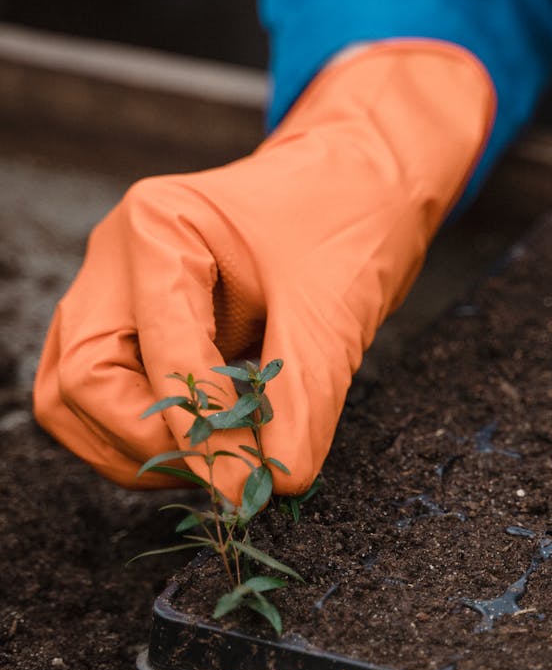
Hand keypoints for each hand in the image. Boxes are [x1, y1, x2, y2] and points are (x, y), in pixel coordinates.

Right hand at [33, 41, 493, 500]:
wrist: (357, 186)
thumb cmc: (347, 222)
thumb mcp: (332, 313)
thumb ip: (302, 402)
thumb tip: (274, 482)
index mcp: (157, 230)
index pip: (155, 355)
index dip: (200, 430)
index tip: (244, 482)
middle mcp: (116, 259)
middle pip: (80, 382)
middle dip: (147, 441)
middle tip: (220, 473)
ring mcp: (115, 291)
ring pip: (76, 399)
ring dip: (138, 448)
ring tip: (216, 462)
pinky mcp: (131, 324)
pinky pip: (108, 398)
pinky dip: (150, 434)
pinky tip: (209, 442)